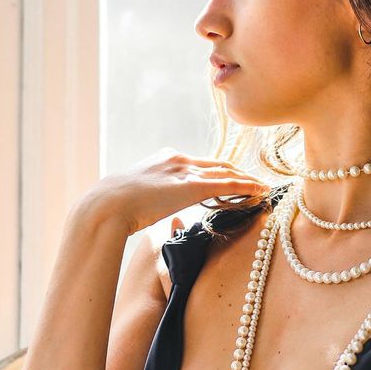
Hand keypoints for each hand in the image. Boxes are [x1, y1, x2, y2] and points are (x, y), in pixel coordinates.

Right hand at [74, 147, 271, 237]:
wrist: (108, 204)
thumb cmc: (115, 206)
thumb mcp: (137, 197)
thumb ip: (151, 199)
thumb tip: (153, 211)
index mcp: (165, 158)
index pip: (200, 164)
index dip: (218, 171)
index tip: (231, 179)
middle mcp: (179, 159)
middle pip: (217, 164)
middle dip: (237, 173)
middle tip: (254, 182)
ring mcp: (186, 170)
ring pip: (227, 171)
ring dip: (247, 179)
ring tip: (262, 187)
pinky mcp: (193, 185)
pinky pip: (228, 184)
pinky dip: (246, 186)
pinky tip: (260, 191)